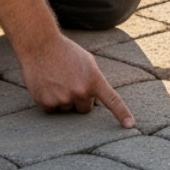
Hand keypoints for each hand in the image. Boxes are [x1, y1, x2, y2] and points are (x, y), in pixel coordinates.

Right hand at [17, 34, 134, 127]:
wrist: (40, 45)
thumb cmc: (65, 51)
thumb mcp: (87, 62)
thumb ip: (94, 80)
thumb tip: (97, 99)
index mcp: (94, 80)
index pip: (112, 100)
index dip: (122, 114)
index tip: (130, 125)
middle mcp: (80, 92)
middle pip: (84, 108)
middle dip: (79, 99)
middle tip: (69, 82)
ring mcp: (63, 98)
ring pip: (67, 109)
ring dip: (63, 99)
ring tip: (56, 80)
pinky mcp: (46, 102)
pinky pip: (52, 109)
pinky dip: (49, 100)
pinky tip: (47, 85)